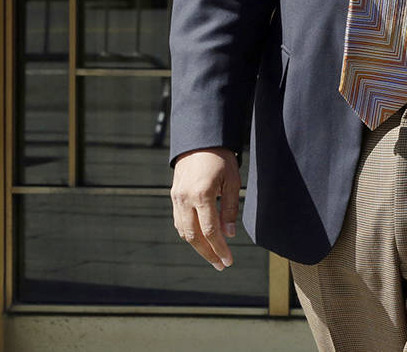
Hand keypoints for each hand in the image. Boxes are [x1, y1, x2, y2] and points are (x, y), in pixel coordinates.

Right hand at [171, 147, 240, 270]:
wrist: (199, 141)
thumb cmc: (221, 159)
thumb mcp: (233, 181)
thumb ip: (230, 208)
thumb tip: (229, 235)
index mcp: (202, 195)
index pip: (210, 231)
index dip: (220, 249)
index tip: (228, 261)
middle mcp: (185, 200)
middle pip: (194, 237)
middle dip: (208, 253)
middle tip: (221, 265)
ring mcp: (176, 199)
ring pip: (184, 232)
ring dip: (198, 246)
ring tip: (213, 256)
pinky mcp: (173, 197)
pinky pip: (179, 222)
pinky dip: (189, 234)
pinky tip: (201, 239)